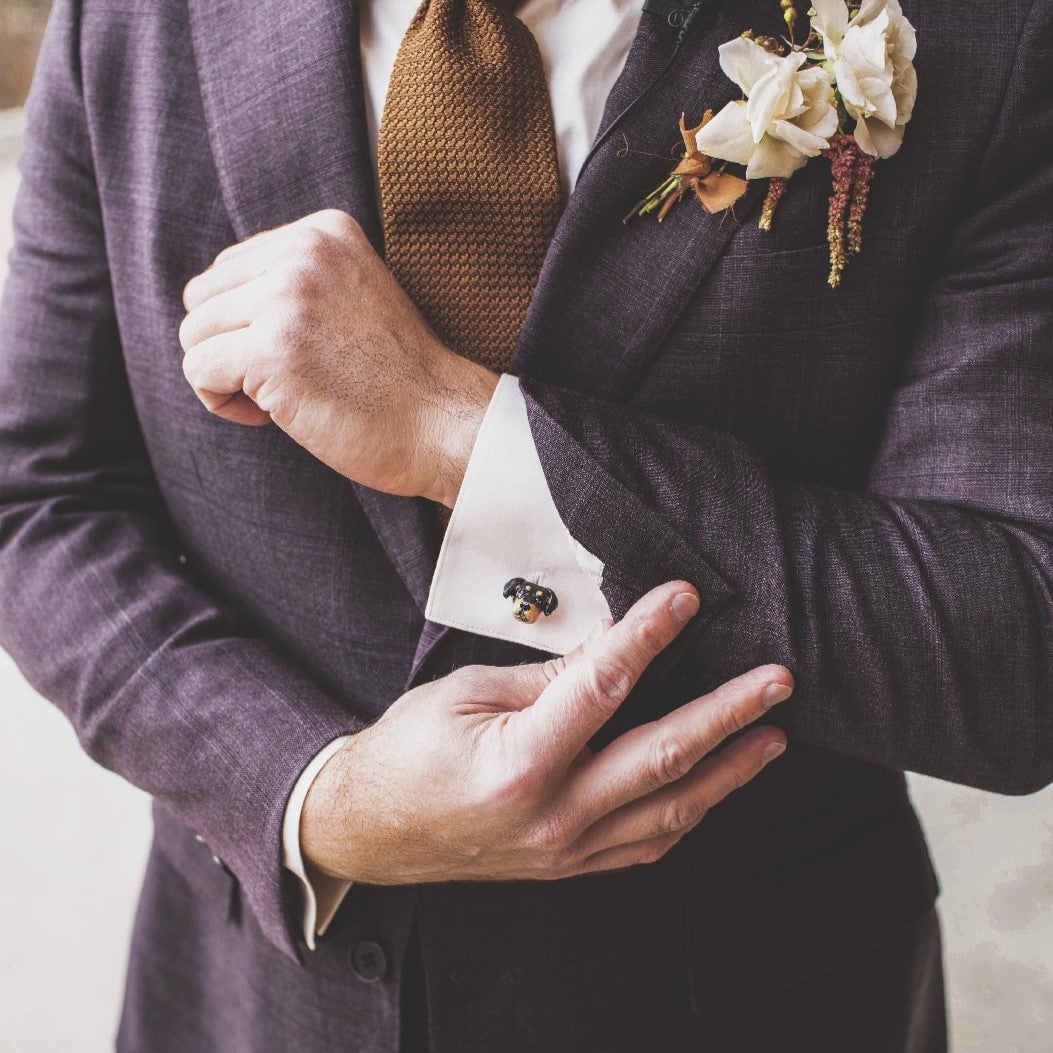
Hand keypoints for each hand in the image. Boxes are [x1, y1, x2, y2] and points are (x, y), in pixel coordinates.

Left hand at [178, 209, 495, 505]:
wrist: (442, 424)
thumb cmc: (396, 378)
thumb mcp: (352, 296)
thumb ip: (295, 280)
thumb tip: (213, 298)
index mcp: (324, 231)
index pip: (231, 268)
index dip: (248, 323)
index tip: (296, 354)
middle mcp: (304, 253)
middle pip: (203, 297)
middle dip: (229, 347)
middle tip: (282, 380)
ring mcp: (288, 298)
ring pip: (194, 334)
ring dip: (225, 376)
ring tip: (278, 398)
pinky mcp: (273, 350)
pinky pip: (199, 370)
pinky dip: (220, 401)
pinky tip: (267, 415)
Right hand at [301, 581, 791, 883]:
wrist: (370, 829)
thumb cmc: (407, 751)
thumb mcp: (468, 694)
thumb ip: (549, 676)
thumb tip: (613, 643)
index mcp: (520, 763)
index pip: (604, 685)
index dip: (649, 634)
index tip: (686, 597)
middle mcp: (553, 815)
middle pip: (663, 755)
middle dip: (729, 712)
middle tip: (777, 679)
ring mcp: (566, 850)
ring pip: (671, 810)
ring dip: (729, 770)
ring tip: (774, 734)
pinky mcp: (570, 865)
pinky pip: (646, 844)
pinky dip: (690, 813)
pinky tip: (717, 786)